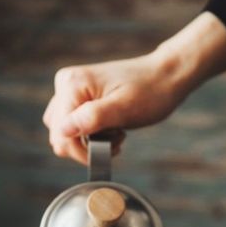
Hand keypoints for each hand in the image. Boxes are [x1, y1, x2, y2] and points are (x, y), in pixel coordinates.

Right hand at [42, 10, 225, 164]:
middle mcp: (65, 84)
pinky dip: (92, 133)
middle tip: (116, 138)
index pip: (59, 133)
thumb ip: (92, 118)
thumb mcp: (124, 109)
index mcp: (72, 85)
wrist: (167, 76)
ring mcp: (71, 89)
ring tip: (116, 133)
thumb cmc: (151, 91)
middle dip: (85, 145)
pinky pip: (74, 124)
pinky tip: (113, 129)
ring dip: (89, 140)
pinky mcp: (80, 95)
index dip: (81, 150)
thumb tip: (62, 131)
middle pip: (58, 133)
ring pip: (65, 131)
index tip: (109, 150)